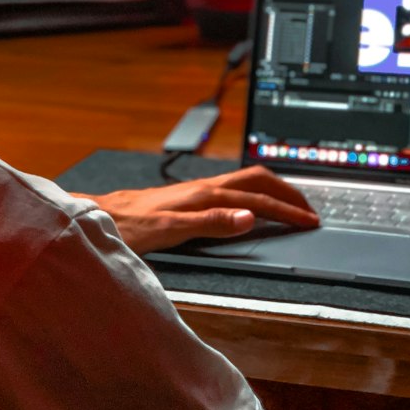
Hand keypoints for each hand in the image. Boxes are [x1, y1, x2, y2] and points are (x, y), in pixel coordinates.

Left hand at [76, 166, 318, 255]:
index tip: (309, 220)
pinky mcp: (189, 195)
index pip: (257, 199)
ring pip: (245, 181)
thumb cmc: (129, 225)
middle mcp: (203, 187)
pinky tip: (251, 203)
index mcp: (205, 194)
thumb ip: (212, 223)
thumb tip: (250, 217)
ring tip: (289, 203)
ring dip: (272, 190)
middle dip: (286, 193)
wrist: (100, 215)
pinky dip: (254, 193)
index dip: (286, 210)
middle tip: (309, 209)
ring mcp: (197, 189)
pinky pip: (233, 187)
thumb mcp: (170, 230)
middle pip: (256, 180)